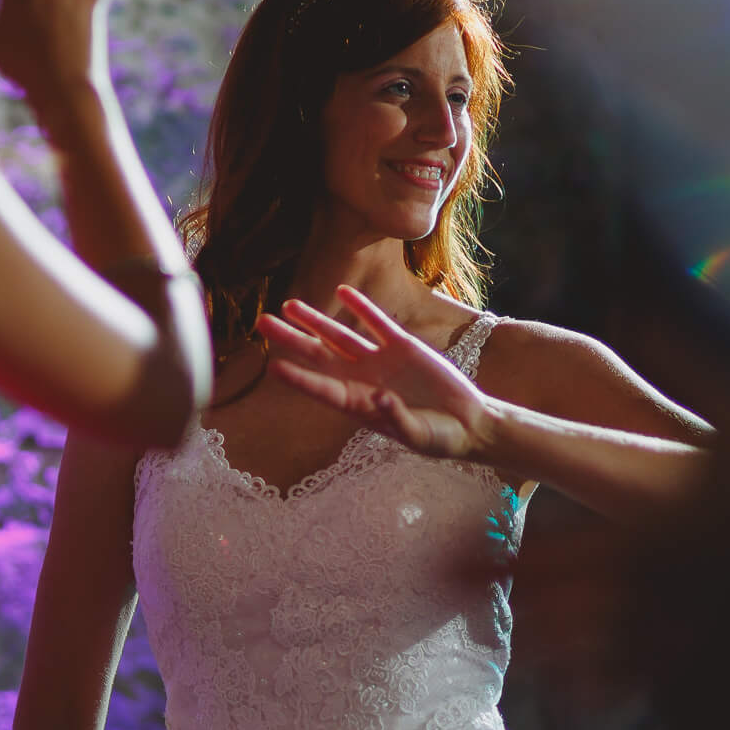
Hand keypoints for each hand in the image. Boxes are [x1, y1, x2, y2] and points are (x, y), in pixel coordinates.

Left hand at [257, 287, 497, 461]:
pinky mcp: (402, 346)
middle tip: (262, 323)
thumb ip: (398, 419)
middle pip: (318, 356)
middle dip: (291, 340)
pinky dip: (360, 306)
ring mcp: (380, 361)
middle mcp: (362, 380)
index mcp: (360, 406)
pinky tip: (342, 291)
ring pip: (340, 336)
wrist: (467, 424)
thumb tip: (379, 398)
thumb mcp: (419, 436)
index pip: (323, 390)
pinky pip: (377, 322)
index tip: (273, 367)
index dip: (299, 379)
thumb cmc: (439, 438)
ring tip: (289, 305)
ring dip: (315, 321)